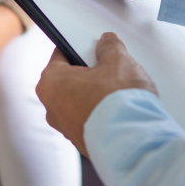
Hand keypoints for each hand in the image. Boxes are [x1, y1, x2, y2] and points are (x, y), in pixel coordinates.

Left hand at [36, 32, 157, 155]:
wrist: (134, 141)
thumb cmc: (118, 103)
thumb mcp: (118, 60)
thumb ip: (110, 47)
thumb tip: (107, 43)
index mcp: (50, 83)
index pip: (61, 54)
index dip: (81, 47)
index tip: (92, 46)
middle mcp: (52, 108)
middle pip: (71, 78)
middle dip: (90, 71)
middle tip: (110, 67)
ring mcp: (67, 128)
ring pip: (81, 99)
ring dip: (97, 92)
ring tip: (119, 89)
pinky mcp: (83, 142)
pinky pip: (90, 118)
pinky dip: (102, 112)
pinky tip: (119, 108)